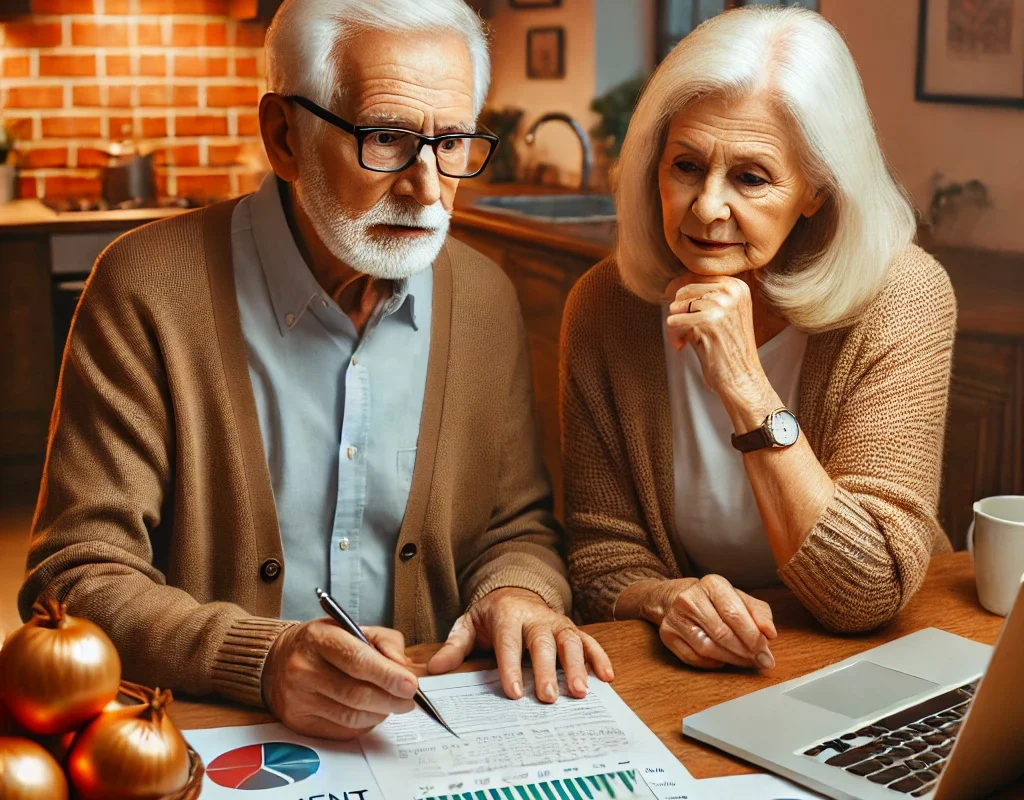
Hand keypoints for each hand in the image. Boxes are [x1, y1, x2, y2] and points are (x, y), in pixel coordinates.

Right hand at [262, 619, 418, 739]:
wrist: (276, 660)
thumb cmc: (321, 643)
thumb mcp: (352, 628)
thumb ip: (385, 642)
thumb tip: (405, 669)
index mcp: (319, 638)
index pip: (357, 660)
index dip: (387, 675)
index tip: (411, 685)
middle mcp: (303, 668)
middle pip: (356, 693)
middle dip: (391, 700)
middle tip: (409, 699)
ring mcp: (298, 698)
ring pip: (351, 716)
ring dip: (380, 713)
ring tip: (391, 704)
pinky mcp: (298, 722)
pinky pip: (341, 731)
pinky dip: (364, 724)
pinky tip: (369, 713)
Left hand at [427, 588, 614, 702]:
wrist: (513, 592)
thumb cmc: (490, 616)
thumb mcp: (467, 625)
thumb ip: (454, 647)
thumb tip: (434, 670)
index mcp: (507, 614)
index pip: (509, 642)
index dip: (511, 667)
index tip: (514, 692)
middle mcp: (535, 616)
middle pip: (543, 643)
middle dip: (546, 670)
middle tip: (548, 698)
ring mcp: (556, 622)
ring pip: (570, 641)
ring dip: (576, 666)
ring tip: (579, 692)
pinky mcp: (571, 628)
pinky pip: (589, 641)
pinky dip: (599, 657)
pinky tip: (606, 677)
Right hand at [642, 576, 776, 669]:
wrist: (676, 597)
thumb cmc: (715, 600)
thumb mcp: (739, 598)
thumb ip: (759, 613)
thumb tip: (770, 633)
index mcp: (712, 584)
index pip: (734, 614)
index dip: (752, 636)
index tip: (765, 650)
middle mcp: (690, 598)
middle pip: (721, 633)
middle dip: (745, 651)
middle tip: (760, 661)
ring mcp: (675, 617)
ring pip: (707, 648)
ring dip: (731, 660)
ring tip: (745, 662)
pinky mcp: (667, 634)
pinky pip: (693, 657)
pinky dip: (711, 663)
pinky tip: (722, 660)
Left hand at [665, 273, 772, 417]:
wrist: (742, 378)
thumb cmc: (727, 349)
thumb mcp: (721, 315)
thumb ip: (703, 297)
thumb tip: (671, 285)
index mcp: (737, 286)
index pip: (695, 279)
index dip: (683, 300)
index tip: (683, 317)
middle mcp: (732, 291)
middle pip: (684, 291)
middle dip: (678, 313)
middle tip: (683, 333)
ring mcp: (721, 304)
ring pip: (677, 306)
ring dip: (675, 327)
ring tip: (686, 341)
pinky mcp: (709, 321)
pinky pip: (673, 321)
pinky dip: (673, 336)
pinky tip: (684, 346)